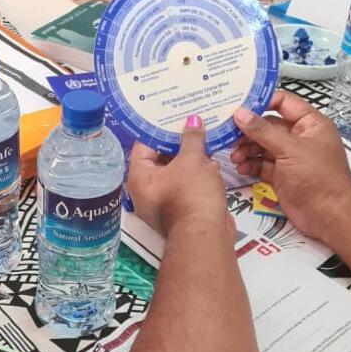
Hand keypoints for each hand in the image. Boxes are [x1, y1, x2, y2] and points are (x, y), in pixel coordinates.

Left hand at [127, 115, 232, 236]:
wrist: (206, 235)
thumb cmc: (192, 195)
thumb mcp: (192, 161)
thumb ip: (191, 139)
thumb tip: (192, 121)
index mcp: (140, 177)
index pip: (143, 146)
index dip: (158, 129)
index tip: (171, 116)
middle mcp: (146, 191)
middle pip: (160, 159)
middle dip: (177, 143)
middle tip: (190, 124)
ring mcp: (163, 202)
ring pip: (176, 173)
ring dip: (190, 159)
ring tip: (203, 138)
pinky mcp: (181, 210)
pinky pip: (186, 186)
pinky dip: (197, 175)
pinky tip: (211, 161)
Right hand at [231, 91, 350, 239]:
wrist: (329, 215)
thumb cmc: (321, 179)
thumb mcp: (290, 149)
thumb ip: (263, 131)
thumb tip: (241, 114)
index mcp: (310, 124)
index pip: (284, 103)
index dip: (262, 101)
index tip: (240, 104)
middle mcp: (299, 138)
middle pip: (268, 126)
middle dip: (248, 130)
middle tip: (229, 133)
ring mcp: (289, 157)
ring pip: (261, 146)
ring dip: (246, 149)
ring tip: (235, 155)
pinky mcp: (281, 174)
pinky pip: (261, 164)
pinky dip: (249, 164)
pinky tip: (241, 167)